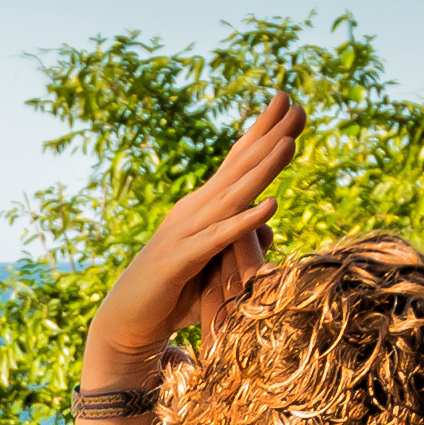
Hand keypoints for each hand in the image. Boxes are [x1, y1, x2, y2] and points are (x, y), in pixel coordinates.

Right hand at [82, 94, 302, 386]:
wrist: (127, 323)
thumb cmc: (173, 294)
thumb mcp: (217, 266)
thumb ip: (242, 244)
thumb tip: (270, 229)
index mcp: (203, 207)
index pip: (237, 162)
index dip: (261, 131)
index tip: (288, 101)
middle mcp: (194, 211)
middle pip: (238, 168)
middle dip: (268, 136)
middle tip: (296, 105)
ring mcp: (186, 233)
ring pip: (232, 196)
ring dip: (262, 170)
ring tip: (289, 143)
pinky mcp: (181, 261)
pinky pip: (219, 238)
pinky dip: (245, 222)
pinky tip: (271, 206)